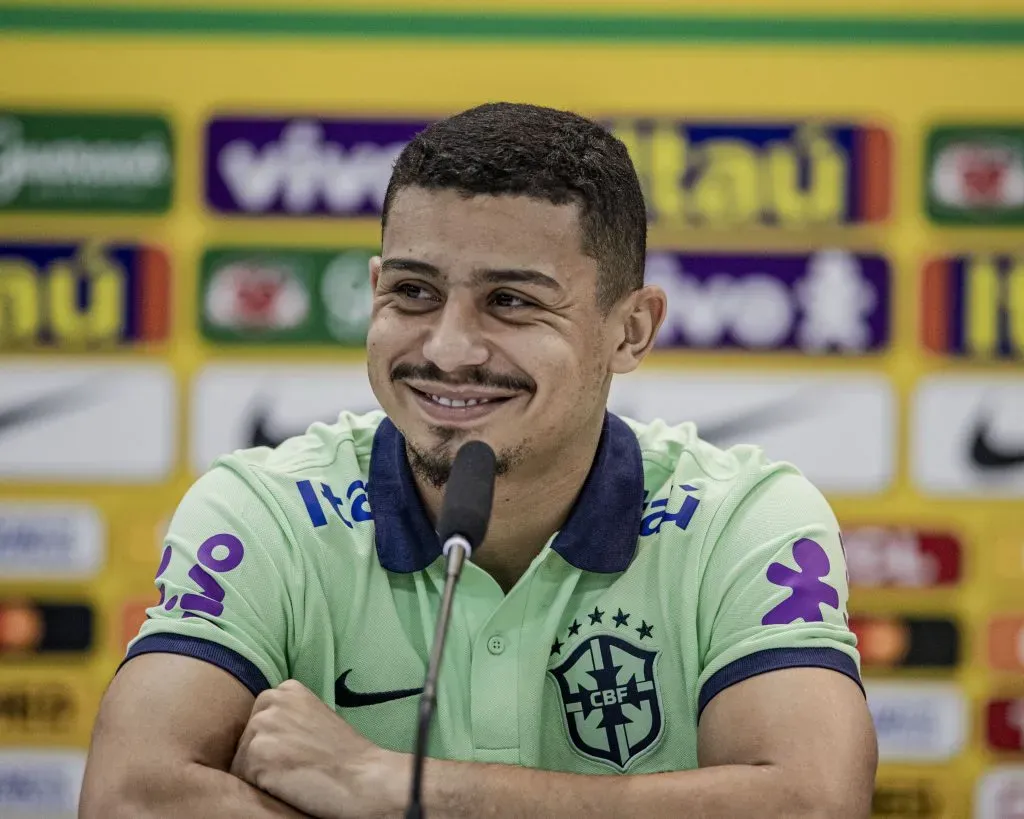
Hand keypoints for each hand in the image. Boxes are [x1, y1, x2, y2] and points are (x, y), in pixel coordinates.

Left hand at [231, 680, 405, 818]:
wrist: (363, 777)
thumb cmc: (344, 755)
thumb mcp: (314, 717)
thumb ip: (288, 716)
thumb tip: (259, 732)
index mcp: (288, 689)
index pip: (259, 719)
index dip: (273, 743)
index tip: (296, 752)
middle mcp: (271, 701)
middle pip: (246, 738)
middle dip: (262, 757)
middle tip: (295, 766)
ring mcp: (262, 727)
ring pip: (241, 759)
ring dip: (260, 774)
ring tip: (293, 776)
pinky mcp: (256, 755)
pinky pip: (242, 779)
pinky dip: (260, 788)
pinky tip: (288, 785)